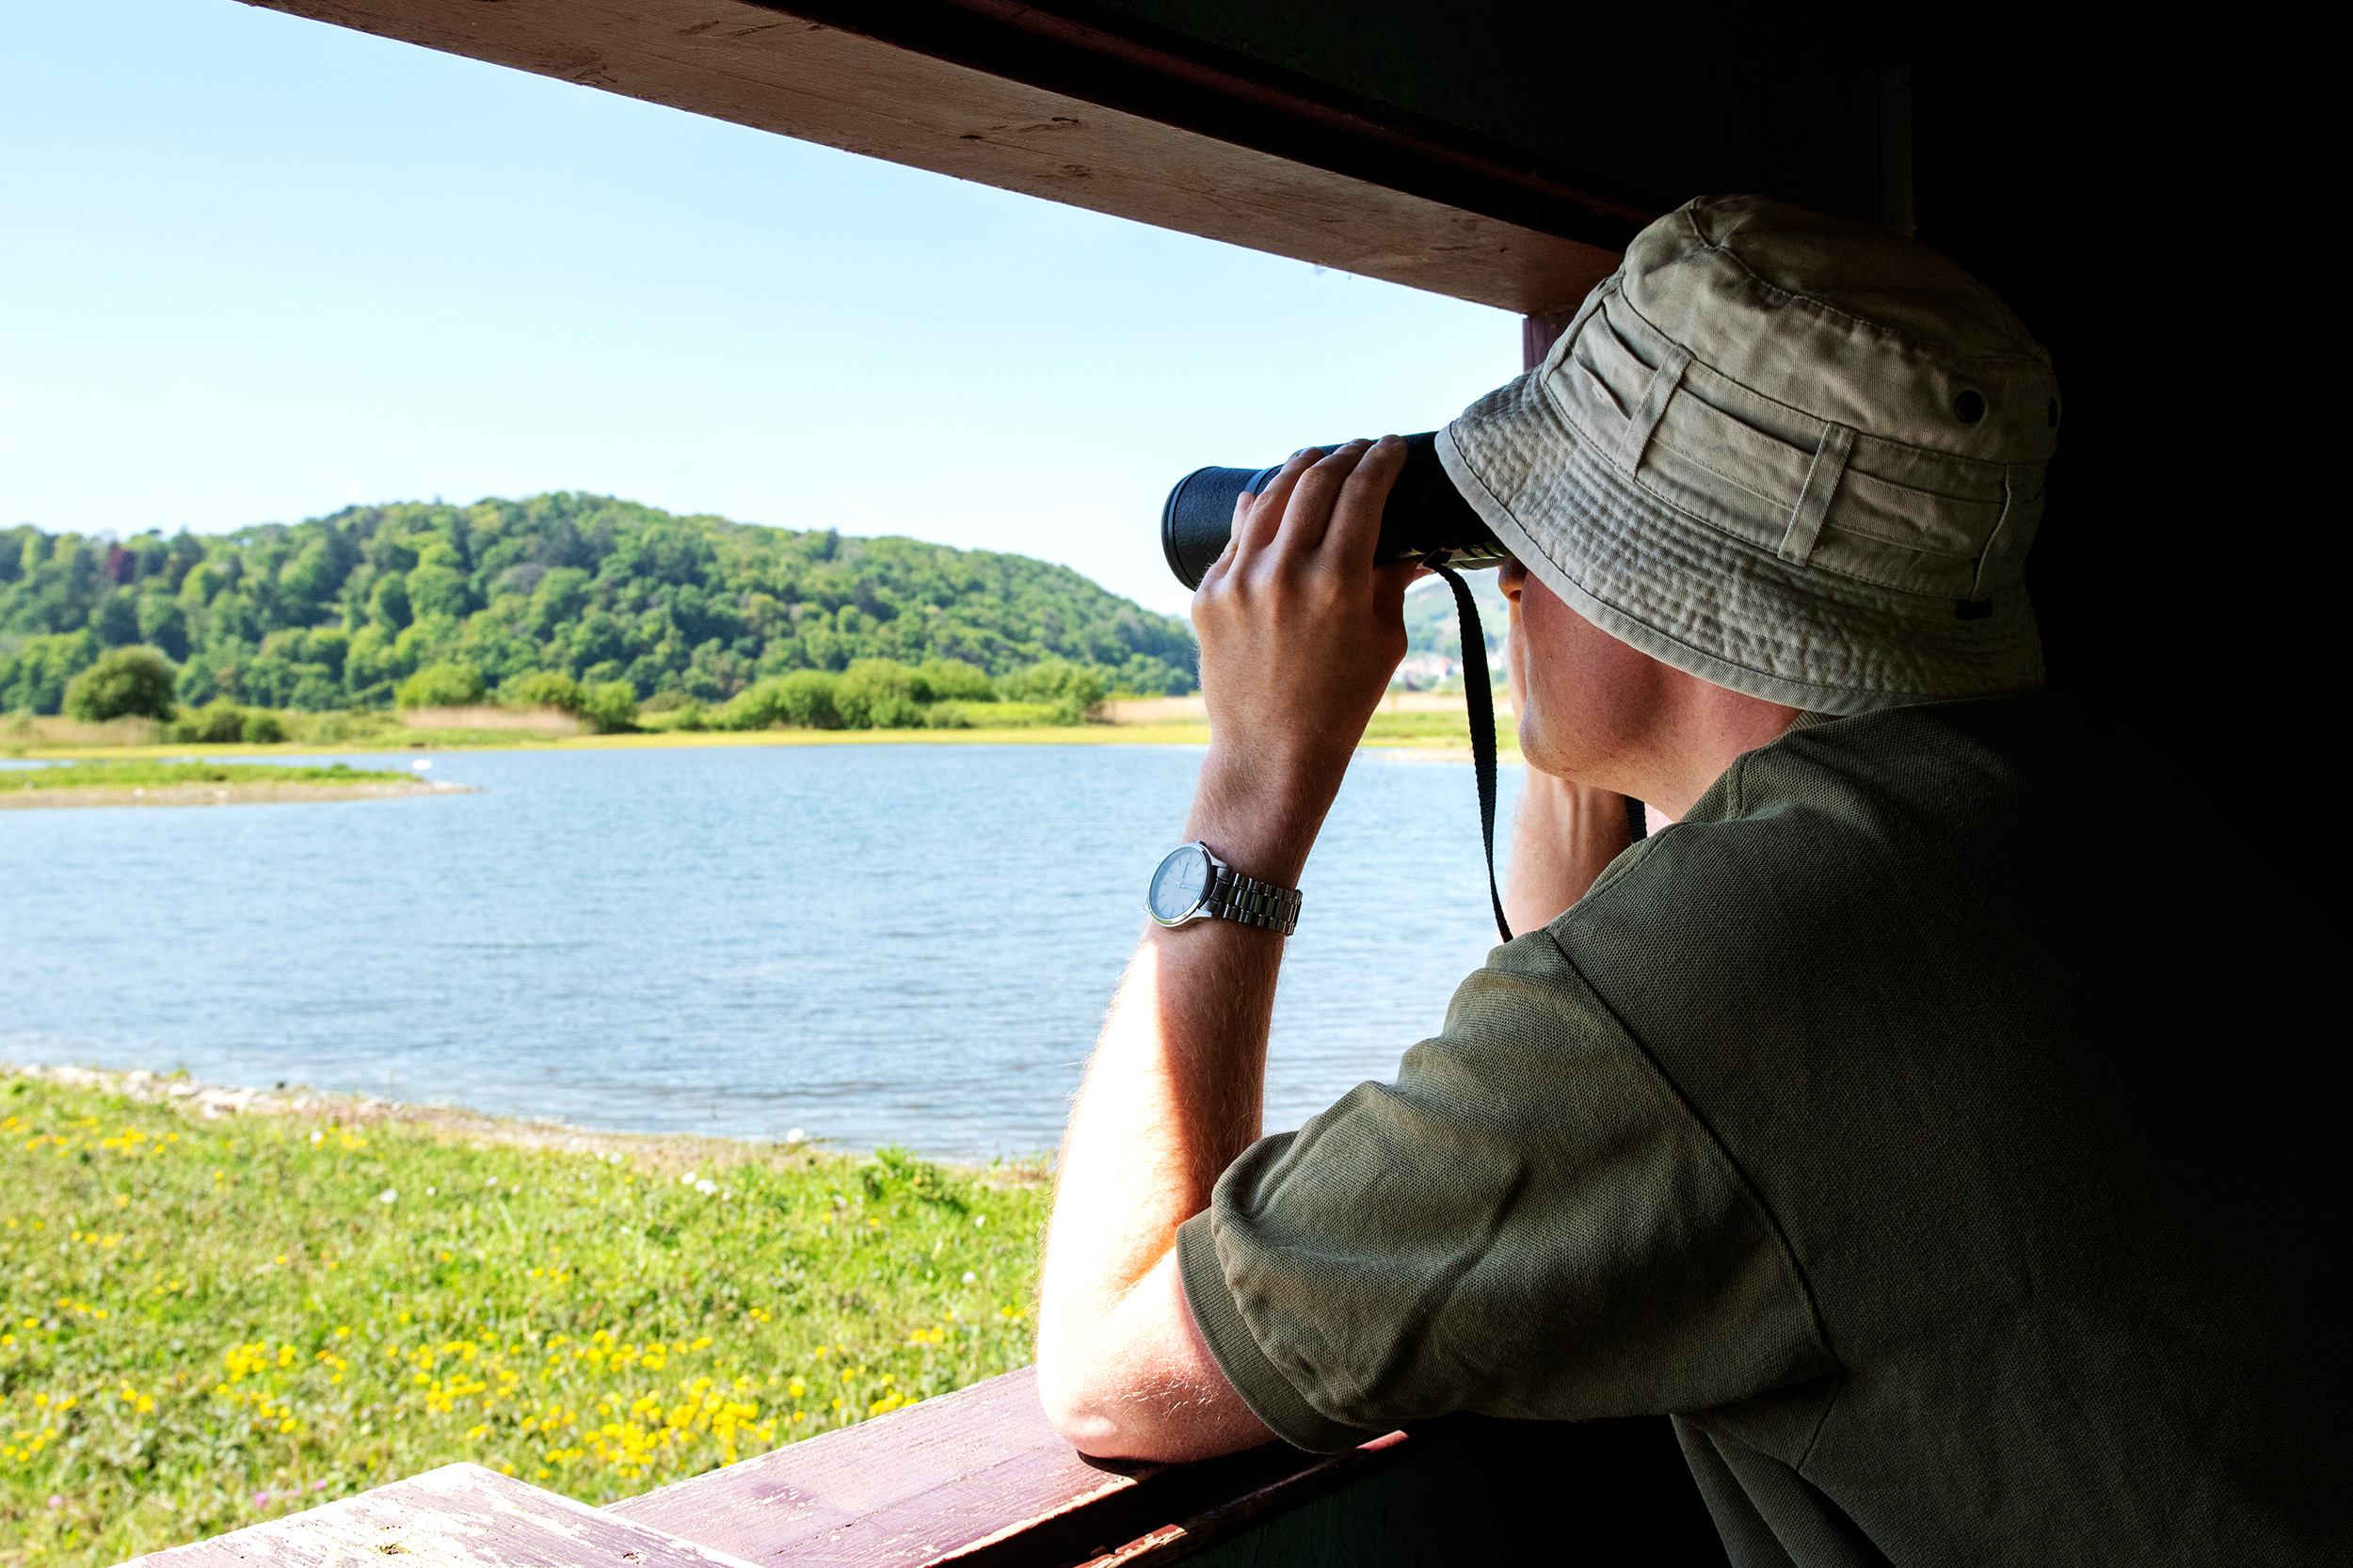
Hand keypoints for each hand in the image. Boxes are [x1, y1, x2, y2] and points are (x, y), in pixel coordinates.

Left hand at [1186, 438, 1419, 881]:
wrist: (1271, 752)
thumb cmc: (1341, 701)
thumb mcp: (1385, 639)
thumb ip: (1394, 579)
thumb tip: (1413, 538)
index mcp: (1338, 582)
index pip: (1362, 492)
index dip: (1380, 459)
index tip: (1390, 447)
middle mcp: (1284, 573)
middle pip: (1315, 482)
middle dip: (1343, 455)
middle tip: (1359, 448)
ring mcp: (1238, 582)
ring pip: (1268, 498)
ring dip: (1296, 470)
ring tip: (1315, 459)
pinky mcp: (1208, 595)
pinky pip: (1236, 538)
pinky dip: (1258, 514)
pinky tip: (1269, 500)